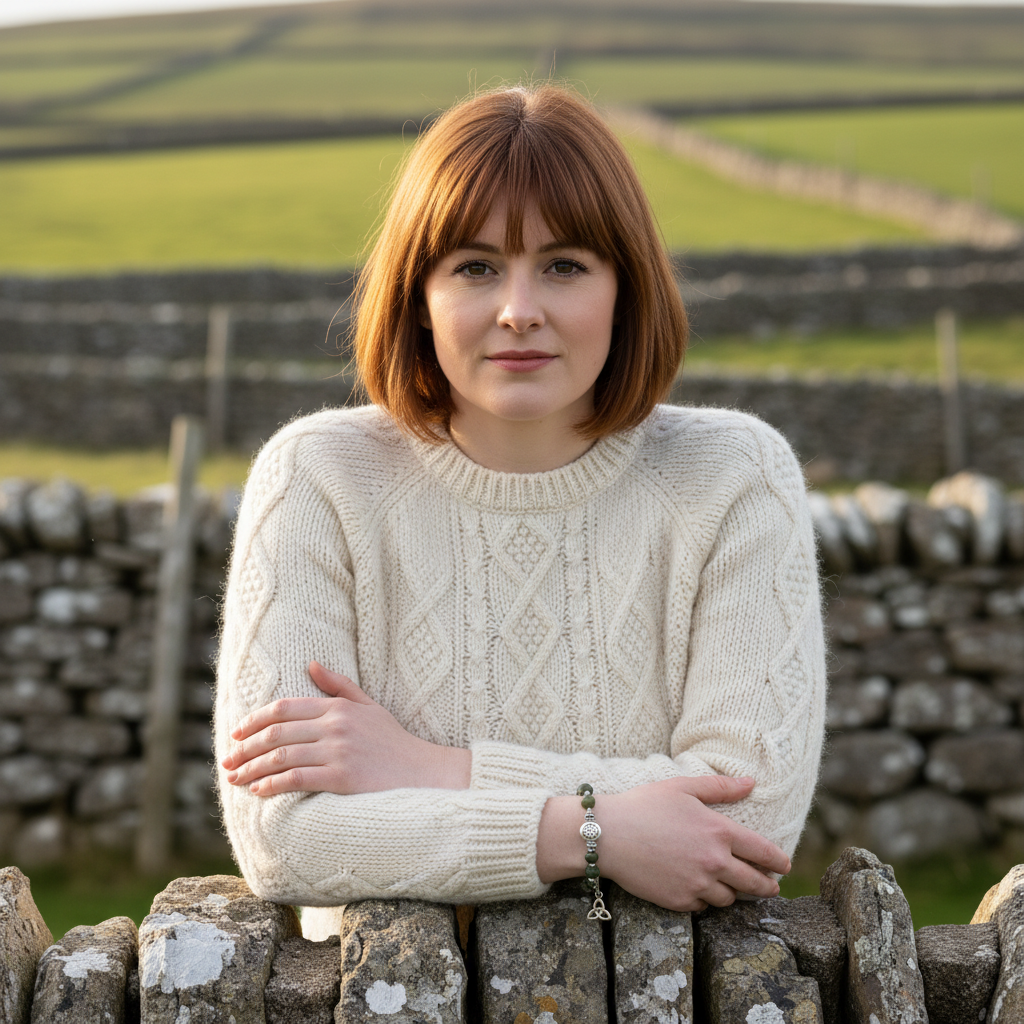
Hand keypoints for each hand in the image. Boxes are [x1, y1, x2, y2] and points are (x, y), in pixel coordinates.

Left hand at [220, 661, 470, 796]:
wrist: (422, 772)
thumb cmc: (393, 741)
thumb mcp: (368, 705)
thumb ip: (338, 685)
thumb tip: (311, 663)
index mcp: (337, 707)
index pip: (285, 708)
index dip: (255, 720)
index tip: (237, 733)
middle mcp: (335, 726)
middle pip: (276, 734)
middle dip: (246, 748)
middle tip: (227, 760)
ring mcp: (338, 752)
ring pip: (281, 757)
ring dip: (252, 769)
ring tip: (235, 778)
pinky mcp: (341, 778)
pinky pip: (296, 780)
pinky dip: (272, 785)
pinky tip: (258, 791)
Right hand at [537, 775, 789, 912]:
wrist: (608, 835)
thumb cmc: (644, 805)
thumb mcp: (682, 788)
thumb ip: (720, 788)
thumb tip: (751, 782)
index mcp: (720, 832)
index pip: (763, 852)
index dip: (778, 861)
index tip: (784, 866)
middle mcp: (715, 862)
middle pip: (754, 883)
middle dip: (767, 886)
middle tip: (771, 887)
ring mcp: (698, 885)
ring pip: (730, 898)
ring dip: (734, 893)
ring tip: (733, 887)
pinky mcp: (681, 902)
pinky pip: (704, 907)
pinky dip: (706, 900)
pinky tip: (700, 890)